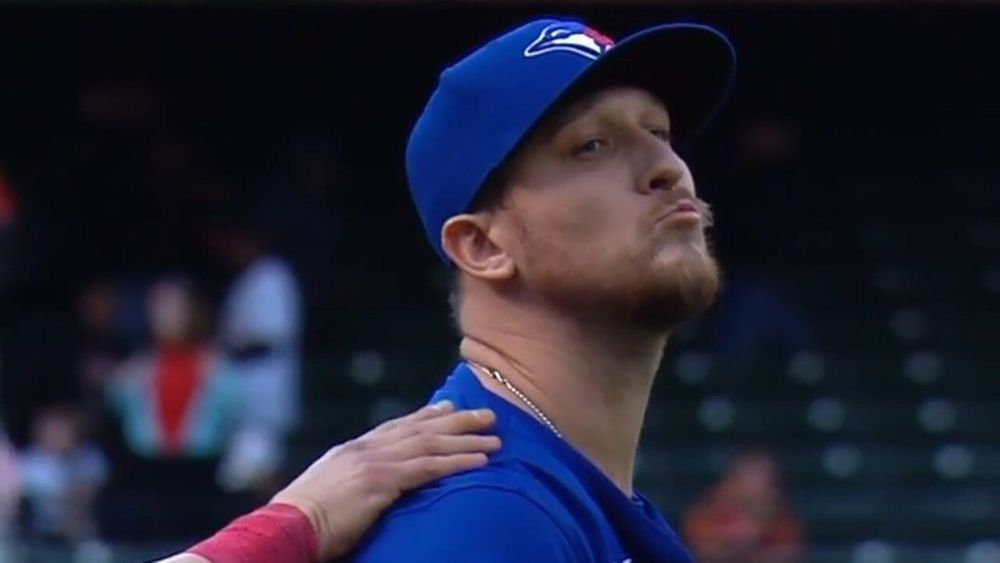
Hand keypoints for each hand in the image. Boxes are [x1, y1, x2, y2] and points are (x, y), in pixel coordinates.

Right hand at [271, 401, 499, 559]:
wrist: (285, 527)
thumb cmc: (301, 522)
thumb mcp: (329, 493)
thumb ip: (351, 482)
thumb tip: (366, 489)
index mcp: (351, 451)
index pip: (396, 427)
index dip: (425, 415)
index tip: (448, 406)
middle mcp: (365, 449)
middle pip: (420, 428)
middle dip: (456, 420)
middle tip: (486, 414)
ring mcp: (373, 462)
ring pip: (431, 444)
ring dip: (467, 440)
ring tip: (495, 438)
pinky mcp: (381, 481)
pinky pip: (429, 468)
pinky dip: (457, 462)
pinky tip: (480, 461)